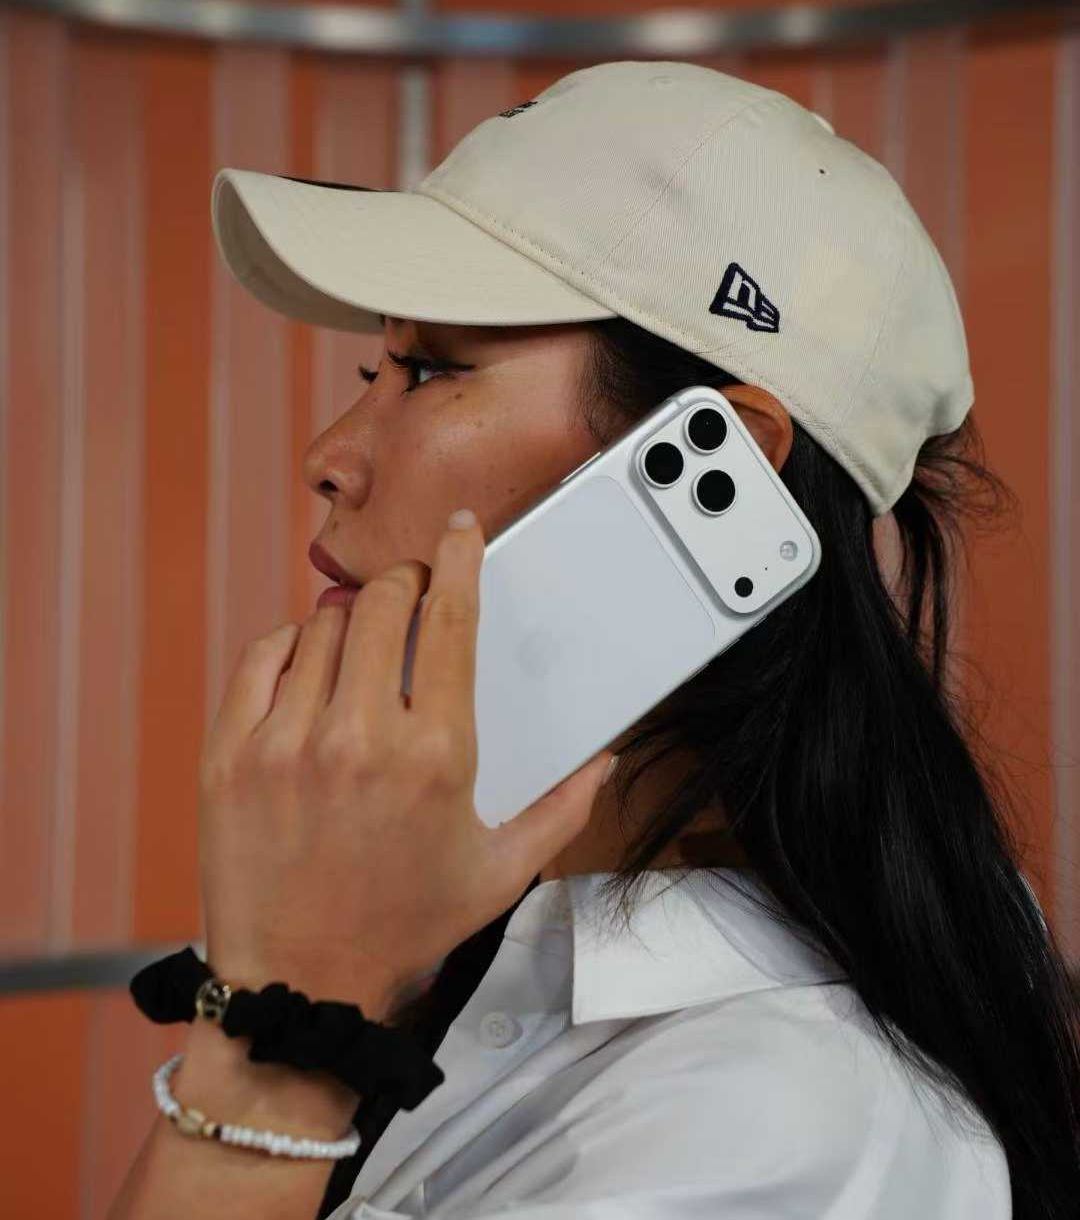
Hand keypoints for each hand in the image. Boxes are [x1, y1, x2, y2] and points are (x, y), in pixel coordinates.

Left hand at [196, 510, 615, 1021]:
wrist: (301, 987)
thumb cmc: (400, 930)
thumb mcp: (500, 875)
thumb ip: (562, 811)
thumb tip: (601, 761)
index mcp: (435, 755)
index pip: (451, 619)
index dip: (460, 559)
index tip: (461, 532)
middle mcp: (360, 738)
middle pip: (383, 602)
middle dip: (406, 585)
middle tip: (411, 600)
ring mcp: (287, 743)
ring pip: (320, 624)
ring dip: (348, 622)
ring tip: (358, 654)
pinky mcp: (231, 755)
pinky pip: (260, 658)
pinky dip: (287, 647)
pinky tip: (305, 669)